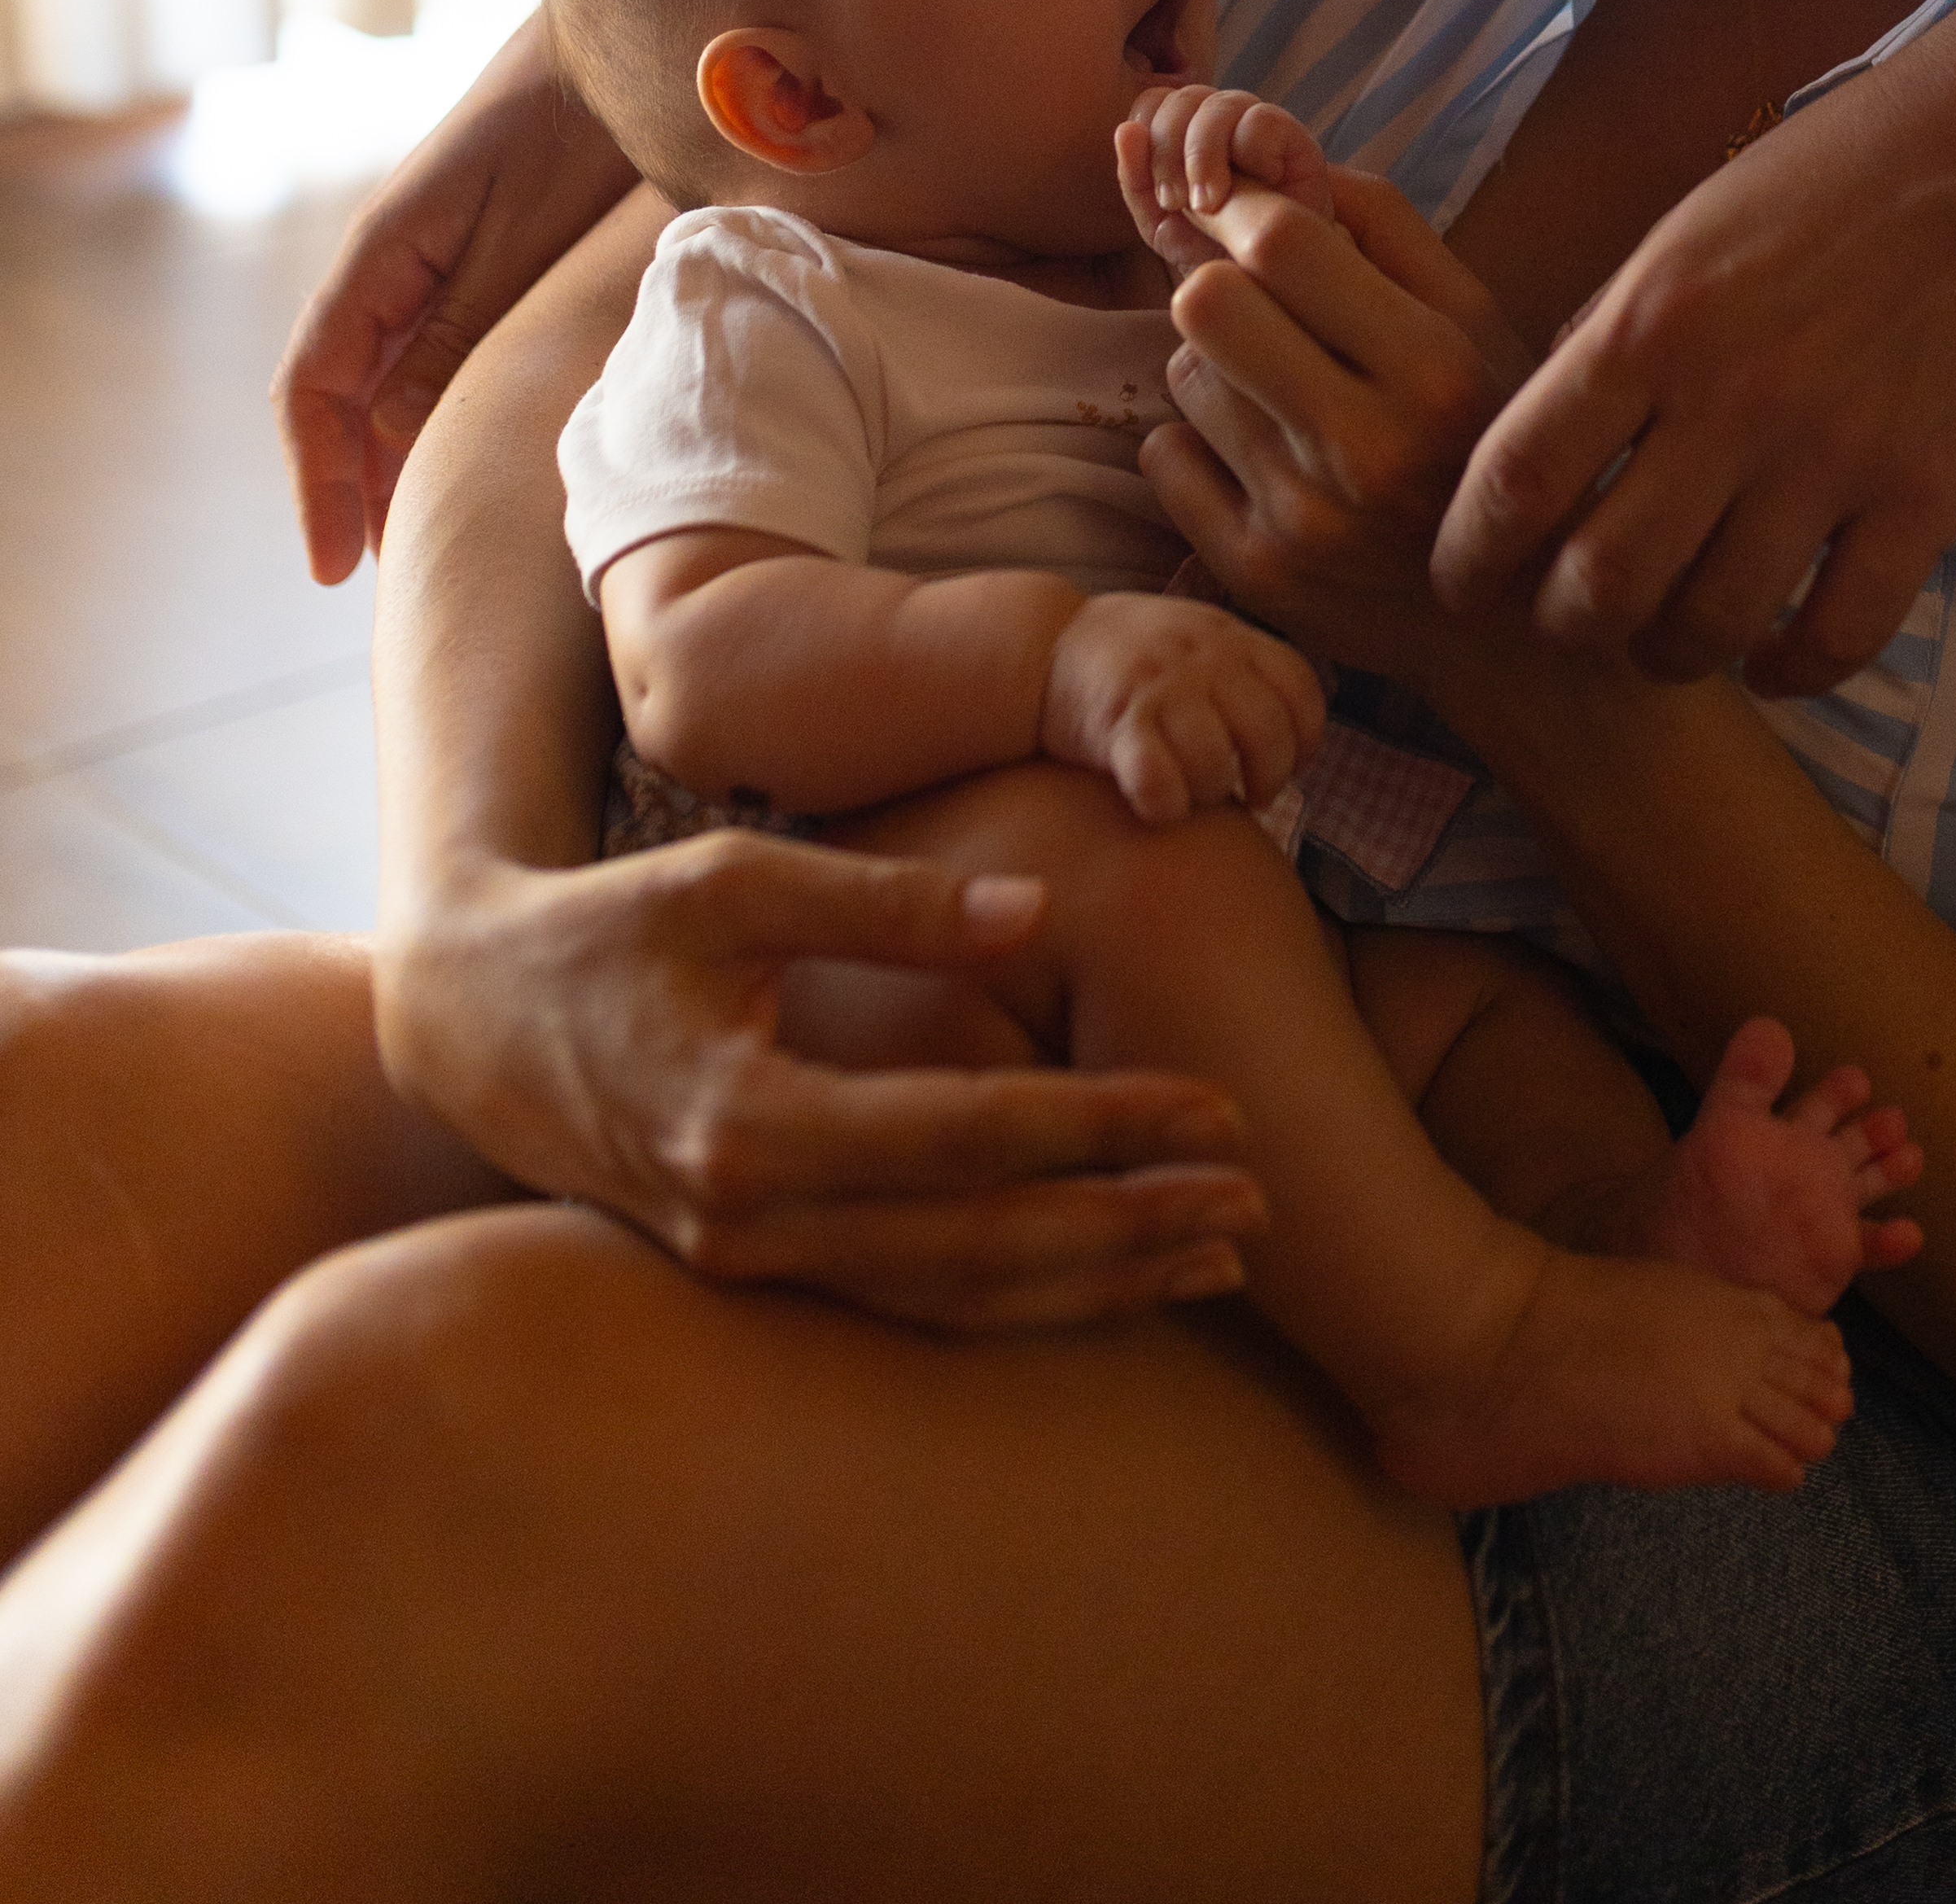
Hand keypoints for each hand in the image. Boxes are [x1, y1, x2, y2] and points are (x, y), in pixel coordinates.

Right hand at [274, 10, 636, 583]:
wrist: (638, 36)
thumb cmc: (580, 121)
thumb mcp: (517, 238)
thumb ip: (457, 333)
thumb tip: (389, 445)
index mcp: (384, 251)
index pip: (314, 387)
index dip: (318, 480)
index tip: (337, 566)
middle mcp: (398, 261)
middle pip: (347, 399)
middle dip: (357, 488)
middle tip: (392, 579)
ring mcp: (442, 259)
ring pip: (397, 383)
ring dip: (402, 459)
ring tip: (437, 542)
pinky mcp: (494, 256)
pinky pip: (448, 353)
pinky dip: (452, 415)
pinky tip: (493, 459)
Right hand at [374, 835, 1271, 1333]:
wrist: (472, 1023)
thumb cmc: (612, 927)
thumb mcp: (736, 882)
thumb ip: (888, 904)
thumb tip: (1034, 912)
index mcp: (753, 1118)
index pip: (968, 1136)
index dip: (1099, 1124)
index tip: (1214, 1104)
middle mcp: (755, 1219)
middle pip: (980, 1244)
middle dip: (1129, 1228)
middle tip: (1256, 1202)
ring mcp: (753, 1262)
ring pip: (953, 1297)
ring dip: (1094, 1284)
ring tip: (1219, 1256)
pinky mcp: (757, 1270)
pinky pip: (908, 1301)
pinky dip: (1017, 1297)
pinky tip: (1109, 1279)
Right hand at [1039, 593, 1327, 821]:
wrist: (1040, 645)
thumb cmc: (1133, 657)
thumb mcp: (1199, 637)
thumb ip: (1247, 669)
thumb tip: (1302, 731)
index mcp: (1230, 636)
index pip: (1301, 689)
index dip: (1308, 739)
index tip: (1294, 764)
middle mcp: (1201, 657)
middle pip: (1268, 733)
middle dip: (1270, 778)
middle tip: (1254, 796)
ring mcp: (1158, 688)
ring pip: (1215, 764)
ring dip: (1212, 793)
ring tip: (1197, 793)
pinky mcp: (1114, 725)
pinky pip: (1158, 783)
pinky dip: (1165, 806)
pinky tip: (1158, 805)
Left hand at [1117, 84, 1337, 277]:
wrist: (1265, 289)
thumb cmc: (1213, 254)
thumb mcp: (1160, 224)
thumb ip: (1136, 180)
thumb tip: (1126, 130)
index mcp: (1185, 134)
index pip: (1154, 103)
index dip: (1146, 139)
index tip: (1156, 195)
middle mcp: (1222, 123)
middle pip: (1182, 97)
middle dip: (1168, 151)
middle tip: (1174, 203)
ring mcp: (1259, 128)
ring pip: (1218, 105)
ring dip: (1203, 155)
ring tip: (1208, 205)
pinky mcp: (1297, 142)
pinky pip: (1262, 119)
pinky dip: (1252, 151)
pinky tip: (1257, 189)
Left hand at [1144, 172, 1530, 679]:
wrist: (1512, 632)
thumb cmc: (1492, 441)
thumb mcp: (1479, 323)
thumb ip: (1388, 229)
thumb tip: (1284, 161)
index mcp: (1433, 368)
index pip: (1282, 243)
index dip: (1242, 209)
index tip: (1237, 209)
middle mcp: (1366, 447)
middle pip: (1205, 302)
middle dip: (1222, 288)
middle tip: (1260, 311)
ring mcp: (1301, 520)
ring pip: (1182, 377)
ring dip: (1218, 372)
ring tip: (1281, 400)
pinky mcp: (1253, 576)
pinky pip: (1163, 458)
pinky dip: (1197, 448)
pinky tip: (1260, 462)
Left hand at [1434, 0, 1955, 693]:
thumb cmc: (1843, 171)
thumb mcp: (1694, 223)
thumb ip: (1617, 331)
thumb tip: (1551, 431)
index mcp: (1652, 319)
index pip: (1517, 476)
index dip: (1469, 554)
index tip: (1462, 583)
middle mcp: (1730, 399)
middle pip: (1600, 582)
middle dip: (1564, 626)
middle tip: (1569, 626)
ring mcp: (1833, 456)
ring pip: (1711, 623)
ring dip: (1672, 655)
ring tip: (1668, 645)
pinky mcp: (1928, 497)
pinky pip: (1839, 634)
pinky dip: (1792, 671)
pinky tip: (1773, 661)